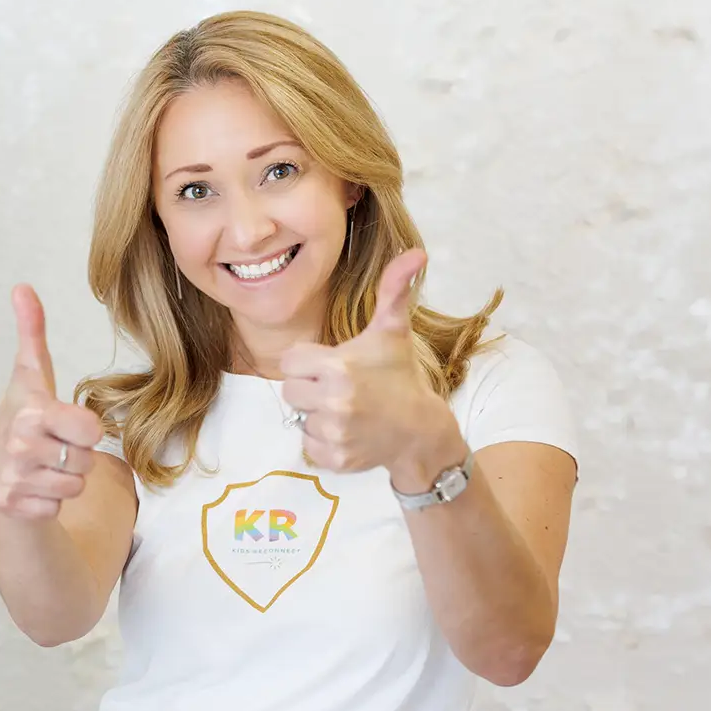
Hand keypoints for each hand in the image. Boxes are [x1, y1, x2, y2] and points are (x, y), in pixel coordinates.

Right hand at [0, 285, 106, 520]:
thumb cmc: (24, 416)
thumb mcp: (31, 376)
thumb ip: (32, 333)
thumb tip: (22, 287)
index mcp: (30, 411)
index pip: (91, 429)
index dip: (86, 429)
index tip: (64, 424)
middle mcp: (17, 444)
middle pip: (85, 460)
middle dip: (75, 456)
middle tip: (51, 447)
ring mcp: (11, 477)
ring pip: (74, 486)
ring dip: (65, 480)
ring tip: (43, 467)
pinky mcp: (8, 505)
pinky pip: (57, 508)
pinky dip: (49, 501)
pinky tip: (32, 488)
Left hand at [279, 250, 465, 488]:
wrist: (421, 430)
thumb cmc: (400, 375)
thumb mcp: (393, 332)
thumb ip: (393, 290)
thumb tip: (416, 253)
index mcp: (339, 367)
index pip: (289, 361)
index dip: (307, 361)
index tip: (332, 364)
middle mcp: (334, 401)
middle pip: (289, 390)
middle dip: (310, 387)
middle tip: (340, 388)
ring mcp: (335, 432)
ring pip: (299, 418)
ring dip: (316, 414)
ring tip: (347, 409)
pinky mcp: (335, 458)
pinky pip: (308, 445)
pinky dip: (323, 440)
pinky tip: (347, 431)